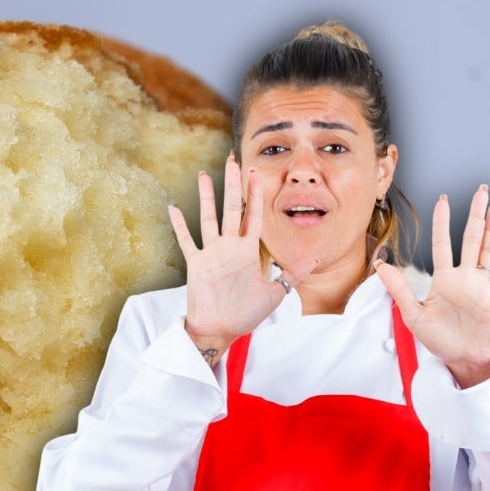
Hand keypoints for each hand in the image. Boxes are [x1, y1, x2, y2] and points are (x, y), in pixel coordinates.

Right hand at [168, 155, 317, 365]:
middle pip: (231, 209)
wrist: (221, 329)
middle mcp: (229, 247)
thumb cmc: (245, 314)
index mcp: (247, 251)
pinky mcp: (196, 264)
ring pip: (208, 218)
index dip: (255, 195)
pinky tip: (173, 208)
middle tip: (233, 161)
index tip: (257, 173)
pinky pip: (187, 241)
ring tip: (204, 175)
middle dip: (233, 185)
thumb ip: (292, 274)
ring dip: (206, 197)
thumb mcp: (274, 293)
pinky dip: (180, 226)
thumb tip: (316, 259)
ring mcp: (211, 253)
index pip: (253, 217)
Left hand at [374, 185, 489, 387]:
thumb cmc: (438, 339)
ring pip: (489, 250)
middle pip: (471, 239)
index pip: (443, 244)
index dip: (443, 222)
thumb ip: (399, 289)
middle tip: (481, 191)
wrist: (461, 359)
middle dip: (475, 215)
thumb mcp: (413, 315)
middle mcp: (464, 278)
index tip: (444, 201)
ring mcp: (482, 286)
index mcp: (444, 280)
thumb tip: (380, 266)